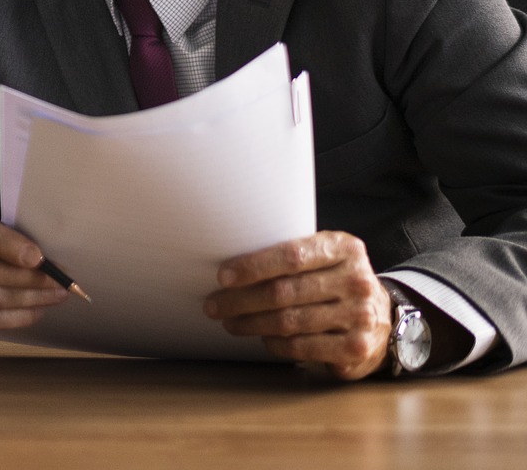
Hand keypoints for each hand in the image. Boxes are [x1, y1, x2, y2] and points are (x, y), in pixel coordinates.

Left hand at [204, 231, 390, 380]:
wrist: (382, 317)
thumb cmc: (336, 280)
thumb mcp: (325, 256)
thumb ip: (292, 254)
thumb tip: (233, 265)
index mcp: (344, 249)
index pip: (291, 255)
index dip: (253, 266)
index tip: (223, 276)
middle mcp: (356, 281)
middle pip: (284, 292)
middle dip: (241, 300)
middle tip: (215, 305)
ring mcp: (360, 317)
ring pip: (290, 321)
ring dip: (252, 324)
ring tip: (231, 322)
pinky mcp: (356, 348)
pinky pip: (303, 347)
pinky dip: (276, 344)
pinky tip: (263, 338)